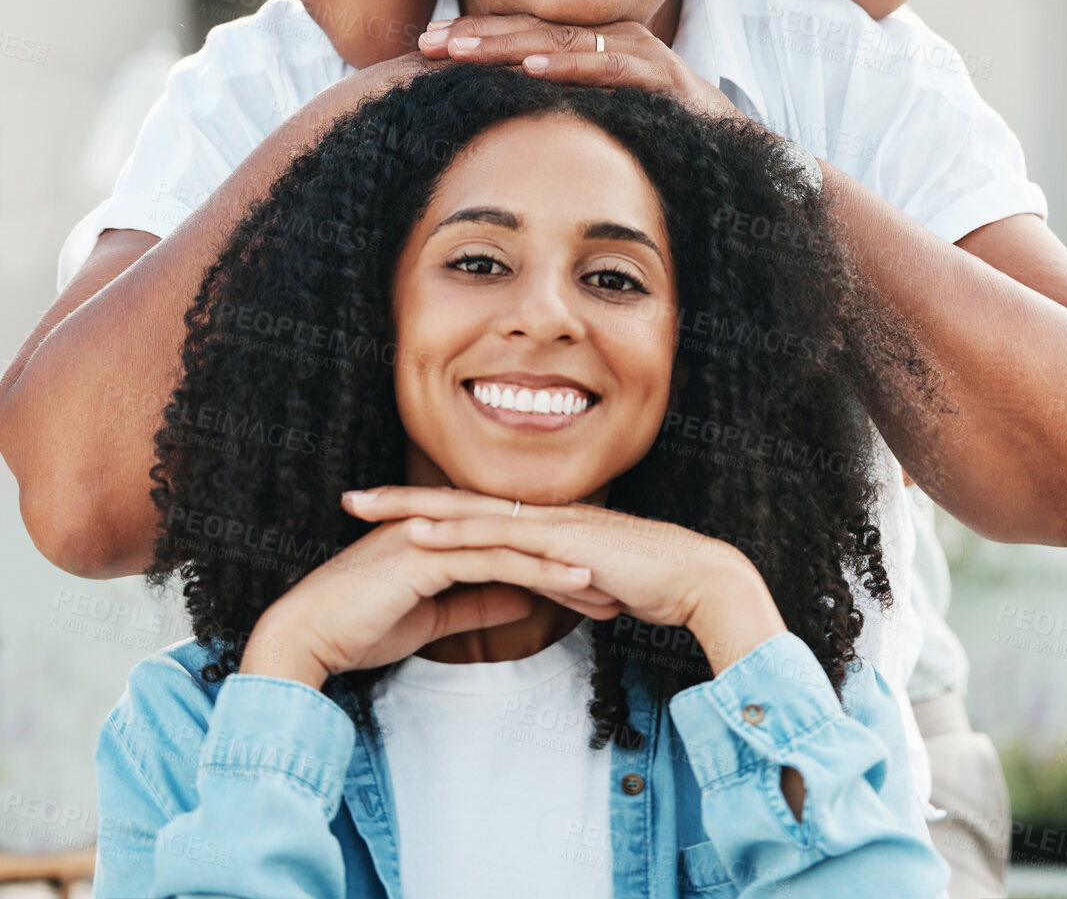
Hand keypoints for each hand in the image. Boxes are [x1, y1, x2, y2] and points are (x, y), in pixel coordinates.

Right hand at [240, 506, 613, 690]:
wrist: (308, 637)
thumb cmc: (358, 626)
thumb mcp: (431, 617)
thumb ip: (477, 603)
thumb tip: (521, 602)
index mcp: (441, 534)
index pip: (509, 542)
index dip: (552, 562)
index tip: (595, 584)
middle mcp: (441, 525)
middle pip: (519, 537)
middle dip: (568, 559)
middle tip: (616, 581)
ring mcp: (435, 535)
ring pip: (515, 544)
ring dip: (566, 564)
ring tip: (610, 584)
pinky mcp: (429, 555)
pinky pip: (494, 561)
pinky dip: (537, 571)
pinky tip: (573, 583)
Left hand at [345, 485, 785, 673]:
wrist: (696, 578)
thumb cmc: (651, 582)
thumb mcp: (589, 582)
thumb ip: (560, 579)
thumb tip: (540, 588)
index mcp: (541, 524)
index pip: (472, 513)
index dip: (426, 510)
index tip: (381, 515)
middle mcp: (538, 514)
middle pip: (456, 501)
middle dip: (400, 500)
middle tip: (350, 499)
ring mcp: (546, 522)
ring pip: (467, 510)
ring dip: (412, 509)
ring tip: (366, 510)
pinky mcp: (556, 539)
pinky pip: (496, 535)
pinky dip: (454, 532)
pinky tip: (420, 535)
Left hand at [417, 14, 741, 120]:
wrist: (729, 145)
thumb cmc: (658, 131)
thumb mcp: (598, 113)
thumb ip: (556, 104)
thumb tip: (497, 112)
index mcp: (591, 42)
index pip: (522, 31)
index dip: (473, 34)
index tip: (426, 43)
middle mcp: (610, 36)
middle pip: (532, 30)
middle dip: (475, 36)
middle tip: (425, 43)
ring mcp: (635, 51)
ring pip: (560, 42)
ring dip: (507, 45)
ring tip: (461, 51)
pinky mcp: (658, 75)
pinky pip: (607, 68)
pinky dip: (569, 67)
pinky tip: (532, 70)